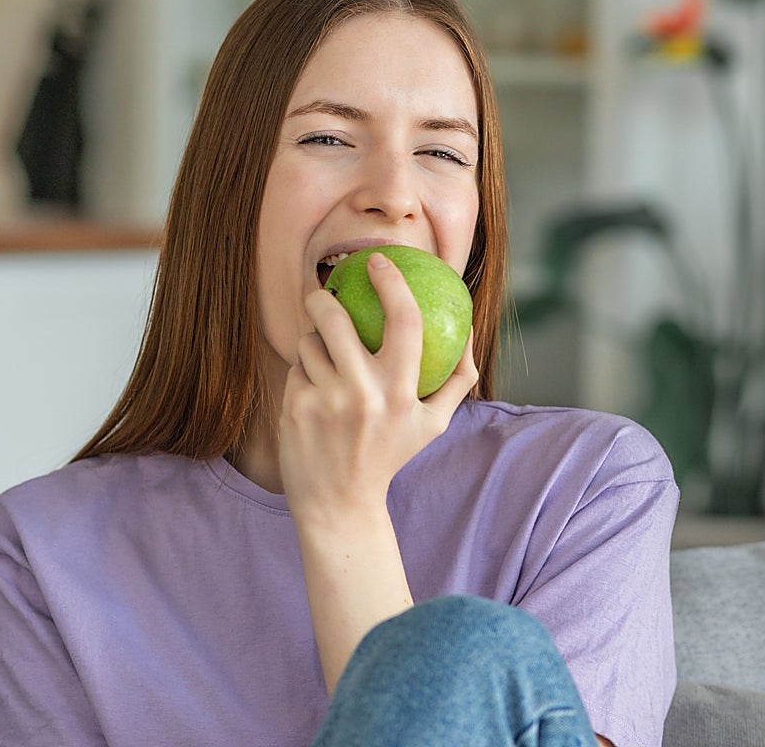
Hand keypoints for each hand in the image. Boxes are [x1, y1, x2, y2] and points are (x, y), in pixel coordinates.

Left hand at [278, 251, 477, 522]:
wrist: (339, 504)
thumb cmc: (390, 455)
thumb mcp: (433, 424)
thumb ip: (460, 378)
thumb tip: (469, 329)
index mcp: (403, 393)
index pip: (404, 320)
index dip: (391, 281)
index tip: (377, 261)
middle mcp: (365, 394)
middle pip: (336, 318)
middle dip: (323, 298)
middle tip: (323, 295)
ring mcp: (326, 401)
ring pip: (310, 342)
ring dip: (313, 342)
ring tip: (323, 360)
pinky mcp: (295, 408)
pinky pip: (296, 368)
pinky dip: (303, 373)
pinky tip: (310, 392)